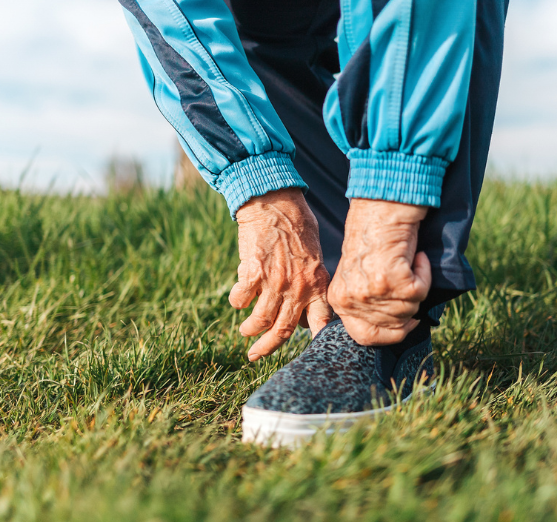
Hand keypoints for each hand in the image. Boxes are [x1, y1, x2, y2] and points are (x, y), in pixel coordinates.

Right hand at [230, 188, 331, 360]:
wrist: (274, 201)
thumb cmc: (297, 225)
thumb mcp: (314, 256)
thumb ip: (310, 282)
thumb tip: (301, 308)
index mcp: (317, 284)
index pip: (319, 324)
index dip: (313, 342)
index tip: (306, 356)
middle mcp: (297, 288)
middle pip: (282, 331)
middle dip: (267, 348)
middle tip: (255, 356)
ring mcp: (275, 282)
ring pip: (259, 320)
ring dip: (249, 329)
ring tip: (244, 330)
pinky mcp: (252, 273)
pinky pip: (240, 299)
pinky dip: (237, 302)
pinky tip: (237, 299)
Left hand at [328, 198, 431, 345]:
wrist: (381, 211)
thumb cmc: (371, 240)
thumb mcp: (355, 276)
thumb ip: (362, 303)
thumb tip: (387, 329)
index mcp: (340, 300)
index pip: (364, 337)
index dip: (388, 334)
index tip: (403, 324)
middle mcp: (354, 300)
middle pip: (394, 327)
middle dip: (408, 309)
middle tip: (411, 288)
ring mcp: (375, 293)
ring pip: (411, 310)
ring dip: (416, 287)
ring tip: (406, 264)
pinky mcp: (397, 283)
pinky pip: (422, 291)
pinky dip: (424, 273)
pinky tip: (416, 258)